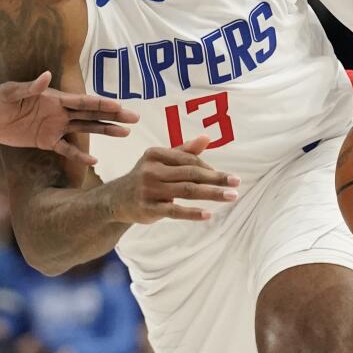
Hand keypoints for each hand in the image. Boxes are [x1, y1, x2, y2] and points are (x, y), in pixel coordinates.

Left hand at [0, 71, 140, 164]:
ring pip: (86, 129)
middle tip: (134, 118)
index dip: (102, 103)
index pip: (83, 101)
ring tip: (125, 134)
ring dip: (105, 131)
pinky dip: (80, 155)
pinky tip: (94, 161)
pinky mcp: (46, 141)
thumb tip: (45, 75)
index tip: (121, 106)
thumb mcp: (11, 92)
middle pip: (92, 114)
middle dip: (113, 116)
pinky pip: (66, 149)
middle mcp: (60, 112)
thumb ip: (29, 87)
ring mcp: (55, 127)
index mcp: (55, 99)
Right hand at [111, 136, 240, 223]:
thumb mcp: (160, 161)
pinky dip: (192, 212)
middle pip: (190, 173)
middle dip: (216, 178)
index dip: (208, 167)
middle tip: (236, 181)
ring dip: (211, 193)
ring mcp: (149, 190)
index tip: (223, 176)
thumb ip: (184, 151)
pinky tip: (208, 214)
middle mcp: (151, 170)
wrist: (116, 200)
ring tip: (231, 196)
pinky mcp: (148, 208)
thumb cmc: (145, 177)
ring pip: (186, 190)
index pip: (188, 159)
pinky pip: (174, 210)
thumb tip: (207, 138)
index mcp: (155, 154)